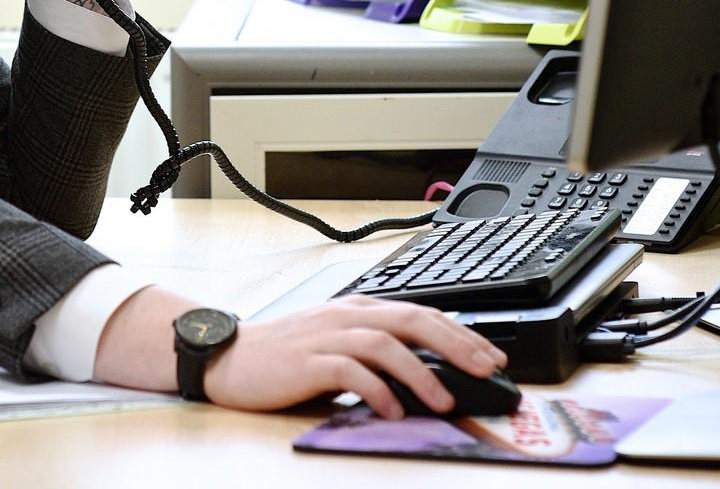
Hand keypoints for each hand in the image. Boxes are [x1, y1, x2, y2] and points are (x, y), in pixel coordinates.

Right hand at [201, 295, 507, 418]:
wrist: (228, 357)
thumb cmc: (283, 357)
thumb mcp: (335, 344)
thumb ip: (374, 351)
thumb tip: (426, 372)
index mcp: (356, 309)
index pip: (419, 312)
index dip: (460, 332)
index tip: (491, 356)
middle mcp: (345, 316)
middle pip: (412, 319)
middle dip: (456, 344)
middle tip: (487, 369)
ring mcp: (325, 335)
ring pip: (385, 343)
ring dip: (420, 371)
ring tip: (445, 400)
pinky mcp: (306, 360)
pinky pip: (349, 370)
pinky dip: (376, 390)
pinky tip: (392, 410)